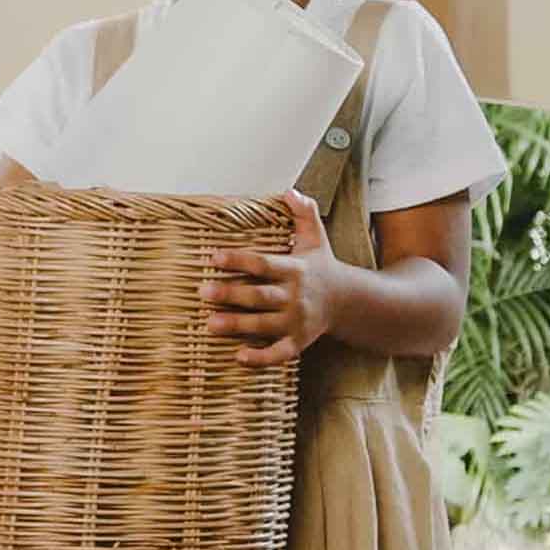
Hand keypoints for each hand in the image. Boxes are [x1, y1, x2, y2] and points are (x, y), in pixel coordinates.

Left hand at [201, 191, 338, 365]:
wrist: (347, 301)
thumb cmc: (321, 266)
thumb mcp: (316, 237)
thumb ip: (304, 212)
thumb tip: (290, 191)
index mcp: (295, 269)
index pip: (263, 263)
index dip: (239, 259)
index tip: (213, 256)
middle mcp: (295, 296)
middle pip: (259, 296)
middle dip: (231, 294)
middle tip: (203, 291)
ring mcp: (297, 322)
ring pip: (264, 325)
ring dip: (237, 325)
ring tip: (210, 324)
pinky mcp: (298, 342)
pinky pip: (279, 354)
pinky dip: (261, 358)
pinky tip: (239, 357)